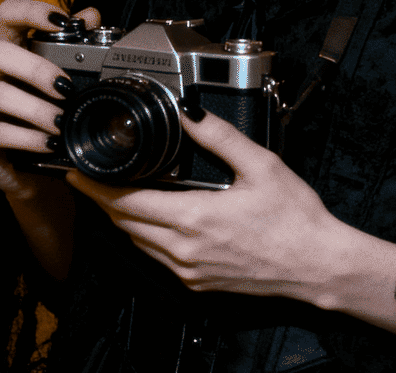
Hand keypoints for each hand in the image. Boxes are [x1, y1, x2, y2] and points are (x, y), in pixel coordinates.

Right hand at [0, 0, 102, 200]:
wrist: (33, 167)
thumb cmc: (47, 113)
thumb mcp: (64, 79)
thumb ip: (75, 46)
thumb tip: (91, 15)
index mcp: (6, 49)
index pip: (7, 15)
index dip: (31, 12)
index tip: (62, 22)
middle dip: (36, 69)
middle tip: (67, 88)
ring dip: (36, 109)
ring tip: (62, 122)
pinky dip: (28, 138)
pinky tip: (50, 142)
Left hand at [65, 110, 395, 319]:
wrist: (317, 265)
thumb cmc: (296, 219)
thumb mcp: (262, 166)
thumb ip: (220, 137)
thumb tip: (191, 113)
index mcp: (194, 219)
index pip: (127, 202)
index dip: (97, 188)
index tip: (78, 173)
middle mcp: (184, 250)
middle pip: (125, 224)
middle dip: (103, 201)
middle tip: (90, 180)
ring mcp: (189, 271)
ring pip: (138, 244)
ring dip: (123, 220)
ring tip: (116, 197)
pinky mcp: (199, 283)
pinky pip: (158, 258)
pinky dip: (146, 237)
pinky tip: (155, 222)